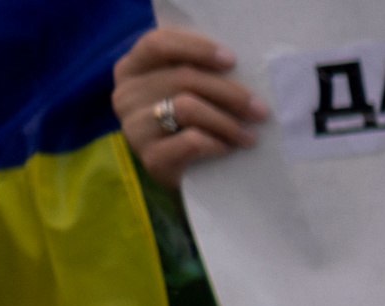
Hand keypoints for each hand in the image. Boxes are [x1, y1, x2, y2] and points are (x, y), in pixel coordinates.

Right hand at [115, 28, 265, 183]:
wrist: (195, 182)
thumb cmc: (198, 128)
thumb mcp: (194, 93)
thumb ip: (201, 72)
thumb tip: (235, 62)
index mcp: (132, 68)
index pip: (157, 43)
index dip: (196, 48)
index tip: (232, 60)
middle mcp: (125, 94)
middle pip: (182, 77)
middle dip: (229, 93)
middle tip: (260, 110)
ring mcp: (133, 127)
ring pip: (186, 108)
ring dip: (227, 122)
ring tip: (250, 135)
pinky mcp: (151, 158)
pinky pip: (191, 141)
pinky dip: (217, 143)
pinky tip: (230, 150)